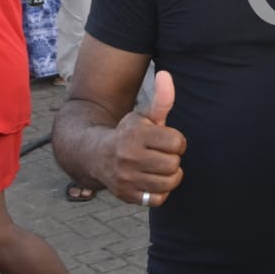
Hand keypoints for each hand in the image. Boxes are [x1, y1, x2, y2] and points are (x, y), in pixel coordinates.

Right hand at [105, 70, 185, 206]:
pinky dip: (160, 192)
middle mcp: (128, 157)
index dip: (176, 142)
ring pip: (170, 182)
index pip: (177, 143)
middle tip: (162, 155)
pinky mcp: (126, 195)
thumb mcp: (145, 116)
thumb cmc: (130, 134)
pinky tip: (152, 181)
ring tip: (160, 168)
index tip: (166, 141)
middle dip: (173, 159)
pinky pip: (159, 199)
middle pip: (174, 164)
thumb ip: (162, 99)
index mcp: (135, 134)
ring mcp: (126, 178)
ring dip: (170, 176)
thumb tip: (166, 74)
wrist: (97, 156)